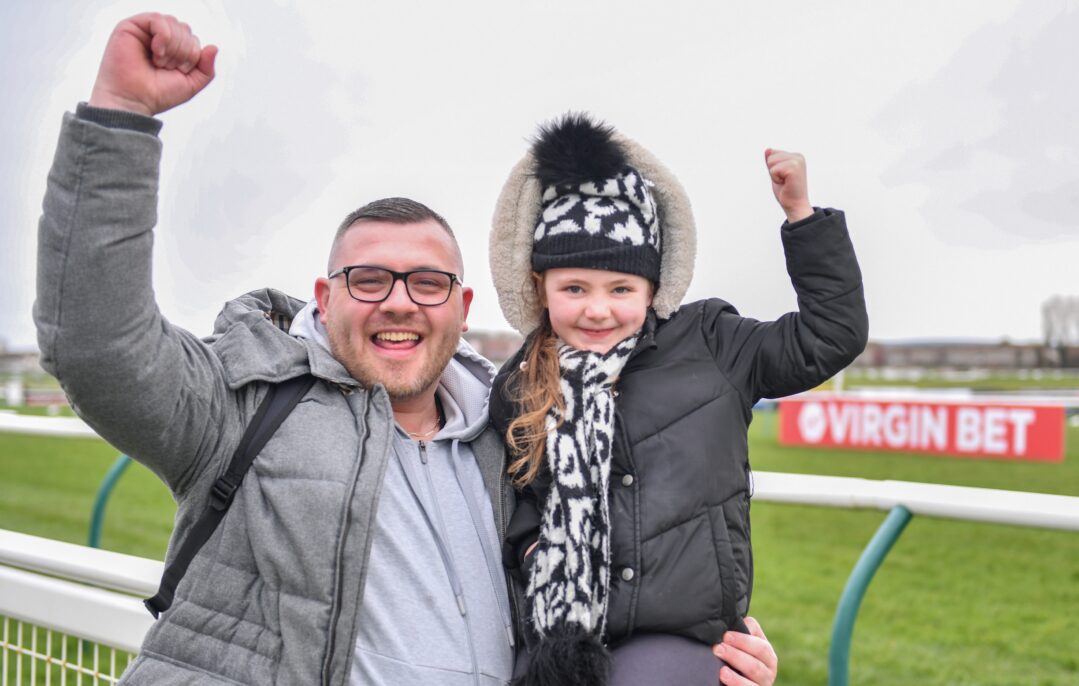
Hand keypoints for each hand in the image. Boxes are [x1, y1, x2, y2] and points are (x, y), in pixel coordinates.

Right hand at [89, 13, 216, 115]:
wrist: (135, 101)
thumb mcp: (191, 84)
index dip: (192, 56)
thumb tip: (214, 47)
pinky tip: (156, 52)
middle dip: (183, 52)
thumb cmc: (157, 94)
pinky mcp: (131, 26)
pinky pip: (158, 20)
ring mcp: (145, 31)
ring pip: (174, 24)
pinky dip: (163, 37)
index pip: (193, 39)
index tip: (178, 71)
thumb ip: (206, 68)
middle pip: (185, 30)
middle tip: (167, 67)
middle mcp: (158, 37)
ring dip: (173, 48)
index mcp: (172, 48)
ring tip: (159, 62)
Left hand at [713, 616, 777, 685]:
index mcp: (767, 655)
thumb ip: (743, 631)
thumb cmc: (739, 656)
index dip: (743, 640)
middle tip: (717, 649)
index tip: (725, 635)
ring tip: (721, 670)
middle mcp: (768, 671)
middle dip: (736, 655)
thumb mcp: (744, 645)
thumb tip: (733, 617)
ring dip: (736, 675)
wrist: (740, 678)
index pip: (760, 646)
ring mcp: (762, 685)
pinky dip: (737, 684)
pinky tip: (724, 678)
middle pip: (756, 664)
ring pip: (753, 680)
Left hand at [765, 149, 813, 222]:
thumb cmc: (786, 191)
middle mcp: (798, 156)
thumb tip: (767, 149)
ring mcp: (797, 161)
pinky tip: (785, 184)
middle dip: (772, 171)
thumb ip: (772, 161)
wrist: (796, 205)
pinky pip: (773, 170)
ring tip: (785, 182)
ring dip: (774, 175)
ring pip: (771, 161)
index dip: (773, 168)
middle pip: (770, 156)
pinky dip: (775, 179)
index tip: (783, 177)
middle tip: (784, 181)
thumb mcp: (776, 173)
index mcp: (796, 156)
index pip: (772, 153)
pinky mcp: (794, 167)